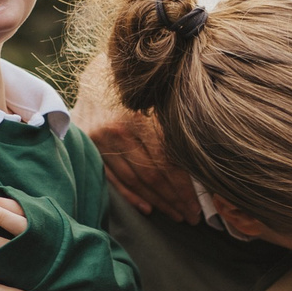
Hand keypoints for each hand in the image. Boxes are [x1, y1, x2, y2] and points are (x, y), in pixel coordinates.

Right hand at [74, 51, 195, 220]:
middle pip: (151, 176)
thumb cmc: (138, 85)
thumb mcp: (159, 98)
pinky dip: (131, 195)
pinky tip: (148, 208)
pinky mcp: (90, 147)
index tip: (198, 206)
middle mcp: (116, 132)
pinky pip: (113, 178)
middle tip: (192, 217)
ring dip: (157, 201)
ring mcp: (100, 142)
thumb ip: (173, 127)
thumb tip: (201, 163)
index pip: (165, 162)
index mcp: (137, 118)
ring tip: (176, 214)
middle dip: (174, 199)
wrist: (98, 73)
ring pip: (133, 181)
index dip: (183, 187)